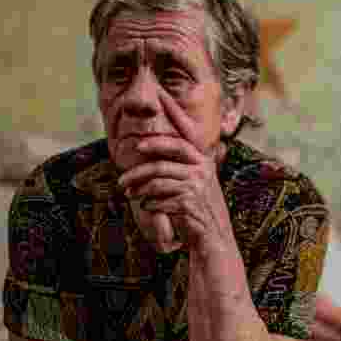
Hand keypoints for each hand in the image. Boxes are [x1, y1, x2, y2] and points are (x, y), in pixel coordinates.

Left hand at [118, 90, 233, 251]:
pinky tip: (147, 208)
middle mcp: (202, 169)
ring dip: (139, 187)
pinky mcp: (190, 204)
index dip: (173, 113)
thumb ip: (179, 166)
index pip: (185, 133)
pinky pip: (160, 199)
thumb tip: (151, 149)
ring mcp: (197, 186)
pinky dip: (150, 204)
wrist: (214, 239)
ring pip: (158, 178)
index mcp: (202, 160)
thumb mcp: (194, 183)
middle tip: (126, 166)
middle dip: (144, 157)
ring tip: (128, 193)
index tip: (156, 100)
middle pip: (166, 154)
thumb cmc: (198, 209)